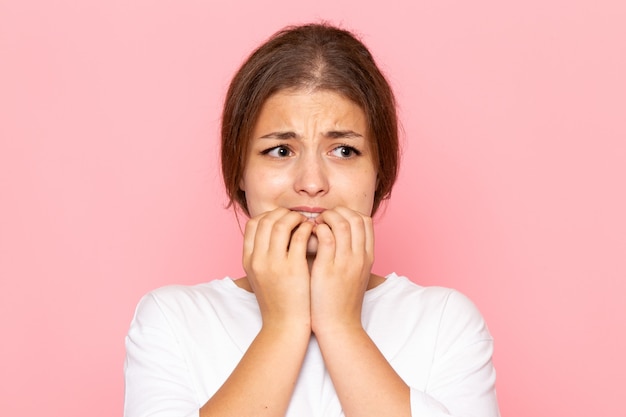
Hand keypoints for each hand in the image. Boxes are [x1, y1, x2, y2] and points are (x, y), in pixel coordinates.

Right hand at [243, 208, 313, 329]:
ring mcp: (275, 263)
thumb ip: (262, 255)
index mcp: (248, 260)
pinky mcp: (294, 268)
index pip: (253, 224)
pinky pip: (300, 236)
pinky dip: (307, 229)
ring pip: (282, 224)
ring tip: (306, 222)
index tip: (281, 218)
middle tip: (296, 217)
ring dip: (296, 218)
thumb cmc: (278, 301)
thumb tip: (273, 232)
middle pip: (267, 220)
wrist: (284, 327)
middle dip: (283, 214)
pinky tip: (314, 232)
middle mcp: (258, 259)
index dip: (268, 216)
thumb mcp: (261, 277)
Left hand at [309, 206, 373, 333]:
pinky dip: (317, 230)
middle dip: (338, 211)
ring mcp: (346, 262)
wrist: (338, 326)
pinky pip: (326, 238)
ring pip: (342, 224)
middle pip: (356, 218)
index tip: (334, 218)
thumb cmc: (340, 300)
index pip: (365, 221)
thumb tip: (335, 233)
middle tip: (322, 218)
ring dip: (326, 218)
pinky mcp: (329, 269)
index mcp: (368, 257)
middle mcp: (360, 257)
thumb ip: (349, 253)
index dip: (349, 213)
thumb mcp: (353, 274)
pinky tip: (308, 235)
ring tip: (314, 224)